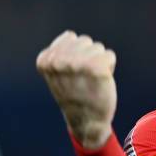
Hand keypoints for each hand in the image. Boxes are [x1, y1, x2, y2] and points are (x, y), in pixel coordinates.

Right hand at [36, 30, 116, 148]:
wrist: (86, 121)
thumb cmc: (74, 93)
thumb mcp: (56, 72)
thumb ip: (59, 52)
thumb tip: (69, 35)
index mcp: (45, 60)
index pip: (70, 37)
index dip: (75, 54)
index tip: (71, 73)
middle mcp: (58, 61)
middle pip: (84, 41)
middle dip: (88, 56)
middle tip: (83, 77)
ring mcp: (76, 64)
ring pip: (97, 47)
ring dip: (99, 61)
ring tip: (91, 80)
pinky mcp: (96, 68)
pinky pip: (109, 55)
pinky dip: (110, 67)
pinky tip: (101, 80)